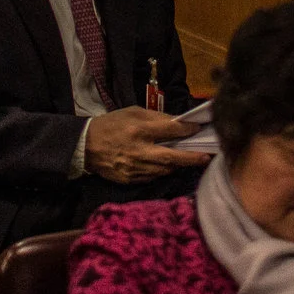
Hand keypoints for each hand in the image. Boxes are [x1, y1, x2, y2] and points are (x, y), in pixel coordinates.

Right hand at [84, 108, 207, 183]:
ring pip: (165, 169)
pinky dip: (164, 170)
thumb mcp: (132, 113)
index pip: (170, 131)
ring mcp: (135, 168)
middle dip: (192, 157)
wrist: (86, 146)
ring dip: (179, 165)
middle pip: (172, 157)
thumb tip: (179, 123)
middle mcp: (139, 151)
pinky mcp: (131, 180)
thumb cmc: (112, 125)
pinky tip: (169, 165)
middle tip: (207, 156)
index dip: (187, 130)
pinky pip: (154, 176)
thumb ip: (156, 117)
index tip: (198, 129)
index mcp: (139, 130)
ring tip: (191, 160)